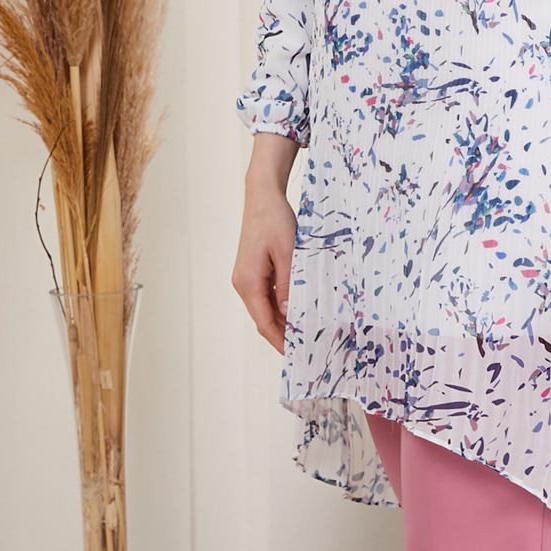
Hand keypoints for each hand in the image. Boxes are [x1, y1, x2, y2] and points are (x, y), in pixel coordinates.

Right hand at [232, 181, 296, 352]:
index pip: (265, 322)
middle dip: (284, 334)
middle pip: (264, 318)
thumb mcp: (288, 253)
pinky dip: (281, 306)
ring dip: (284, 321)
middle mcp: (243, 284)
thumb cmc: (274, 220)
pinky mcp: (253, 271)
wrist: (262, 197)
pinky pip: (267, 296)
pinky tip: (298, 308)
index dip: (281, 341)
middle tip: (308, 347)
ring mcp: (246, 278)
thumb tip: (289, 314)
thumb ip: (288, 285)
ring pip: (266, 309)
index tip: (298, 354)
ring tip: (307, 331)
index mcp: (248, 283)